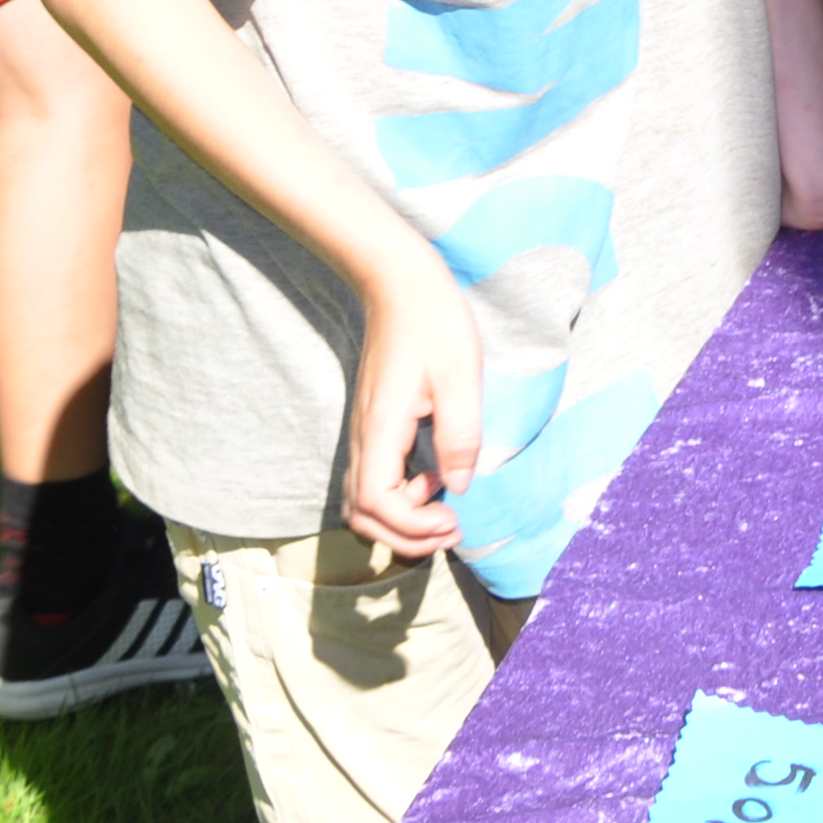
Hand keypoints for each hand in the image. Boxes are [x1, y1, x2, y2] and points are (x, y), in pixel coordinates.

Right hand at [344, 251, 481, 560]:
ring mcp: (364, 434)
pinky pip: (372, 482)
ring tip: (444, 512)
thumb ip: (460, 433)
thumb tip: (458, 485)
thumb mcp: (460, 375)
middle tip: (452, 529)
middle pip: (361, 516)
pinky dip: (397, 500)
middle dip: (406, 536)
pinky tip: (432, 480)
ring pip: (362, 503)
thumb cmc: (434, 324)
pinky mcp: (372, 428)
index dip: (412, 527)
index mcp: (380, 429)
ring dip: (400, 522)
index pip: (375, 504)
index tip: (453, 519)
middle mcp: (363, 438)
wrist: (399, 285)